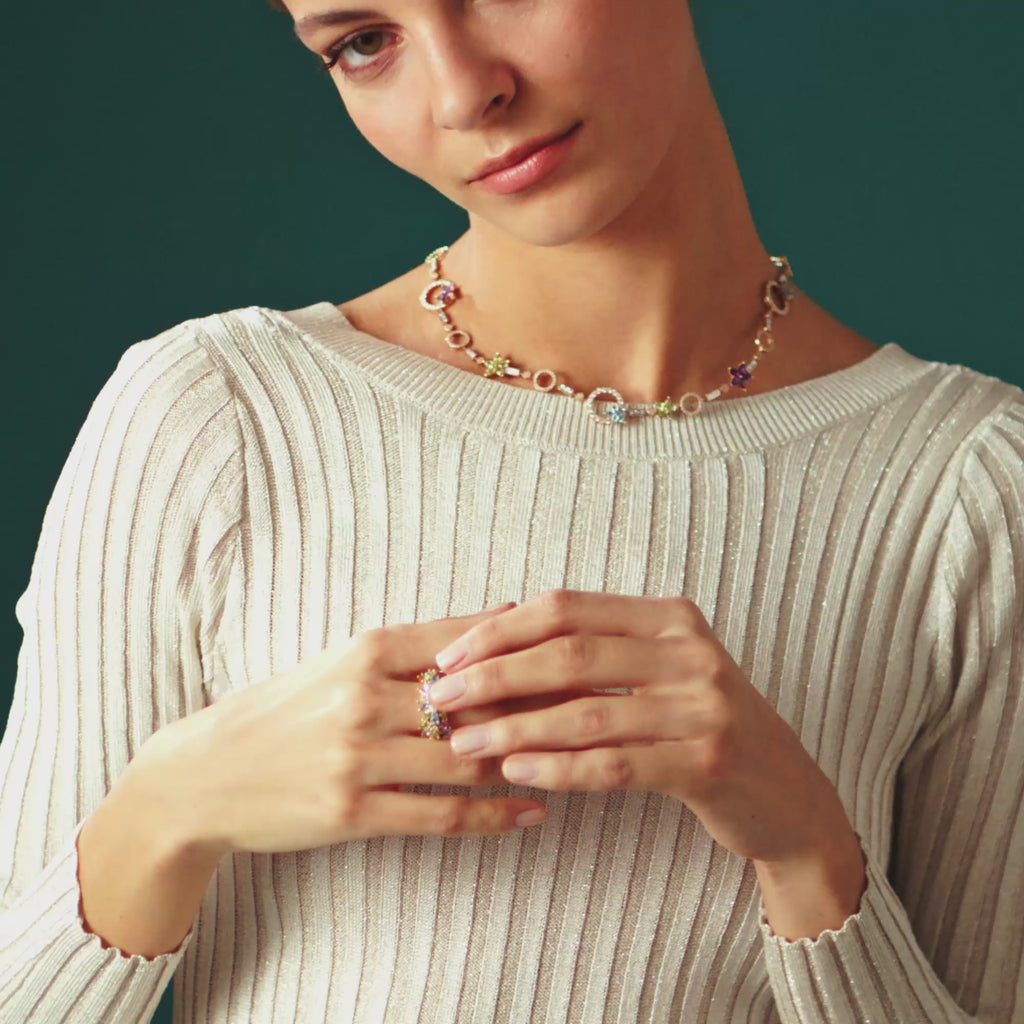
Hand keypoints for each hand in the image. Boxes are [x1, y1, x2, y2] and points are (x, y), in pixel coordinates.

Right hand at [126, 602, 551, 860]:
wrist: (207, 772)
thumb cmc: (287, 709)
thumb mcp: (345, 662)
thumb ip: (419, 645)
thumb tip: (501, 614)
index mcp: (367, 649)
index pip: (467, 642)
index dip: (529, 648)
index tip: (581, 653)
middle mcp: (365, 696)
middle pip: (477, 699)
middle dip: (544, 702)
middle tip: (602, 705)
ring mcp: (358, 755)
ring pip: (467, 757)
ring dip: (529, 760)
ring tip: (581, 760)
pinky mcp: (352, 810)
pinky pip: (440, 813)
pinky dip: (494, 815)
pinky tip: (534, 812)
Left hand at [425, 589, 857, 866]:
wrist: (786, 793)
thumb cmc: (699, 727)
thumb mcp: (656, 674)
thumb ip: (593, 657)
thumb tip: (490, 653)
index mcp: (668, 617)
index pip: (567, 608)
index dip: (500, 630)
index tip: (449, 656)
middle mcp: (689, 651)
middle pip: (570, 653)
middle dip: (495, 675)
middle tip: (440, 699)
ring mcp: (704, 705)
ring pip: (586, 712)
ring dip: (515, 729)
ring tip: (464, 745)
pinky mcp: (708, 760)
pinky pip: (615, 764)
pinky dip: (559, 768)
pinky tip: (518, 773)